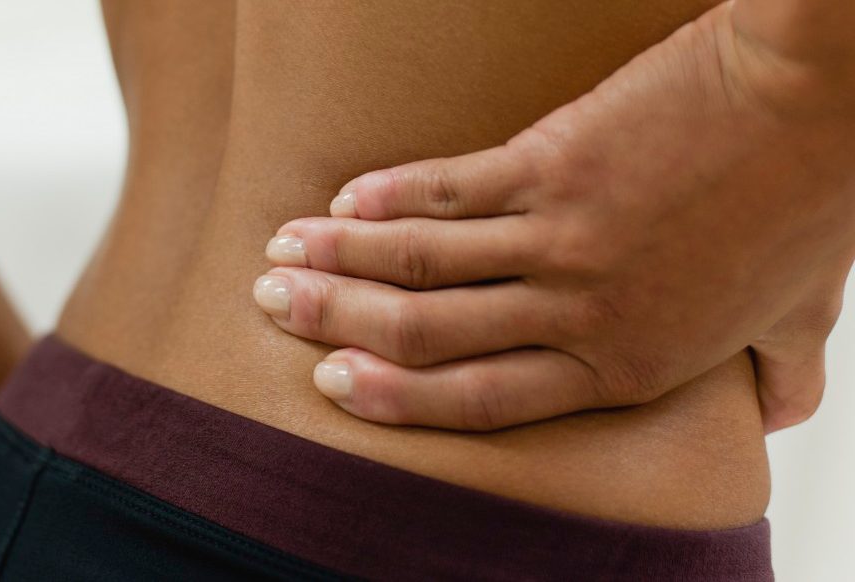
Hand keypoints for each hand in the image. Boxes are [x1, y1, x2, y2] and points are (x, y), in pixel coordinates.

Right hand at [252, 3, 854, 431]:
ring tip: (277, 255)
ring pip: (417, 263)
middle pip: (426, 336)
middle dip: (336, 327)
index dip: (396, 399)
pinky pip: (446, 189)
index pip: (481, 399)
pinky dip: (385, 195)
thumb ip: (777, 381)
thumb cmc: (810, 206)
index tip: (337, 385)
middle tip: (277, 310)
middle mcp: (577, 313)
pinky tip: (340, 196)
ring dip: (336, 261)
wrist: (816, 101)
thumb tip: (772, 422)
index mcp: (624, 364)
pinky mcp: (549, 164)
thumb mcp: (797, 318)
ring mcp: (557, 238)